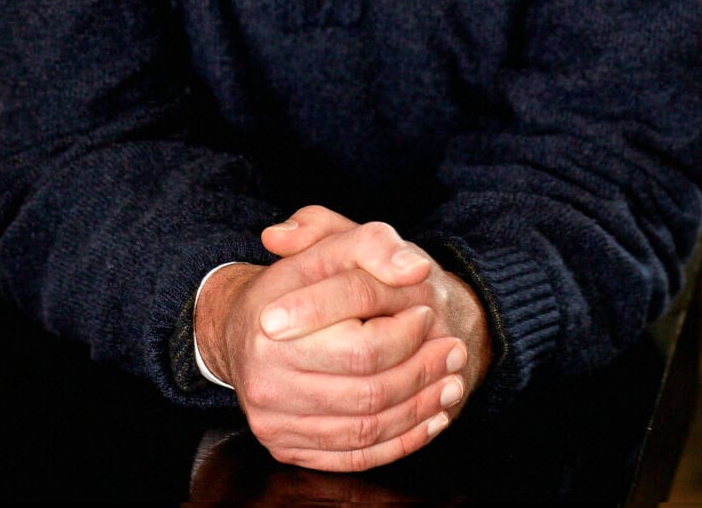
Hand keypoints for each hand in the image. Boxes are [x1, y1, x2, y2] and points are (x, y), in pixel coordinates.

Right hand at [195, 217, 474, 471]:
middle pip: (367, 391)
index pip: (360, 346)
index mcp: (273, 324)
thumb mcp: (333, 243)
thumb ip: (372, 244)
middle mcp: (265, 377)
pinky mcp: (285, 448)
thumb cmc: (301, 282)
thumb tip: (412, 267)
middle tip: (454, 352)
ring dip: (419, 410)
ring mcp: (272, 419)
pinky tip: (428, 419)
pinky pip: (352, 457)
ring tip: (452, 383)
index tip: (428, 316)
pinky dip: (399, 443)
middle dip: (421, 374)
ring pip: (364, 429)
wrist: (247, 328)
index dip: (405, 336)